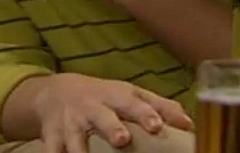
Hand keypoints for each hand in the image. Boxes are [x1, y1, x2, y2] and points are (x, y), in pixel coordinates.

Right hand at [30, 74, 192, 152]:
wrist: (54, 92)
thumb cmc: (102, 97)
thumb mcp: (129, 95)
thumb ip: (159, 107)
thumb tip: (189, 124)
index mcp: (114, 97)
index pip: (132, 103)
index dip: (145, 114)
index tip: (156, 126)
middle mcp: (91, 108)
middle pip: (102, 117)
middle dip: (111, 128)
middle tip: (122, 139)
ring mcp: (69, 123)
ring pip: (74, 140)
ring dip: (79, 150)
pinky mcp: (51, 137)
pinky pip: (52, 151)